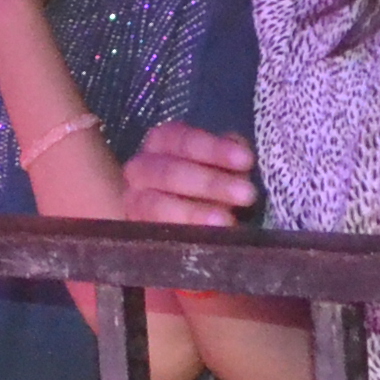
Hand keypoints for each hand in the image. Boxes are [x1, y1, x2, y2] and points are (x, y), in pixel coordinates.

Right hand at [121, 123, 256, 232]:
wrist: (186, 221)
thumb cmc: (211, 186)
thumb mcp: (222, 165)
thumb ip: (229, 156)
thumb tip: (240, 151)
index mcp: (162, 142)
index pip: (182, 140)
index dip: (214, 149)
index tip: (247, 160)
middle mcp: (140, 167)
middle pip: (169, 172)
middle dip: (209, 183)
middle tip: (247, 194)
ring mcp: (132, 200)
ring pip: (156, 204)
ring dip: (193, 212)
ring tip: (226, 220)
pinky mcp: (135, 229)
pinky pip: (153, 232)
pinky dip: (181, 234)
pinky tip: (207, 239)